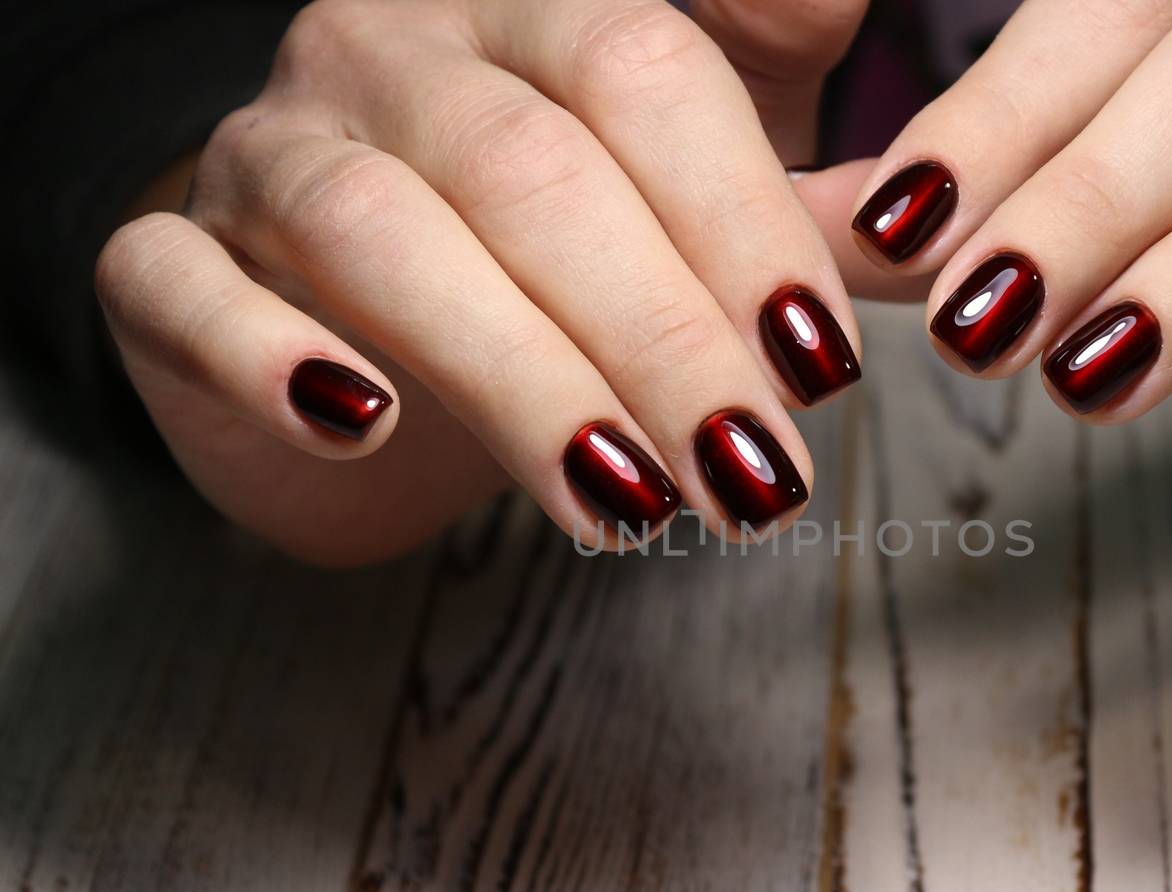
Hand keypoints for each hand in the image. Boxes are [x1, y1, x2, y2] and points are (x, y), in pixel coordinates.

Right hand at [95, 0, 865, 564]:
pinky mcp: (171, 260)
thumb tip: (946, 241)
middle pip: (531, 172)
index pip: (644, 72)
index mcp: (530, 4)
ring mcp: (270, 147)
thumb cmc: (556, 244)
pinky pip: (182, 286)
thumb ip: (802, 209)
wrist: (361, 302)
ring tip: (627, 507)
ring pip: (380, 238)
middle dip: (660, 339)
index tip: (822, 366)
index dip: (742, 221)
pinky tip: (363, 424)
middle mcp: (390, 47)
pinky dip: (267, 360)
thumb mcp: (695, 196)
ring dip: (522, 383)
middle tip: (754, 477)